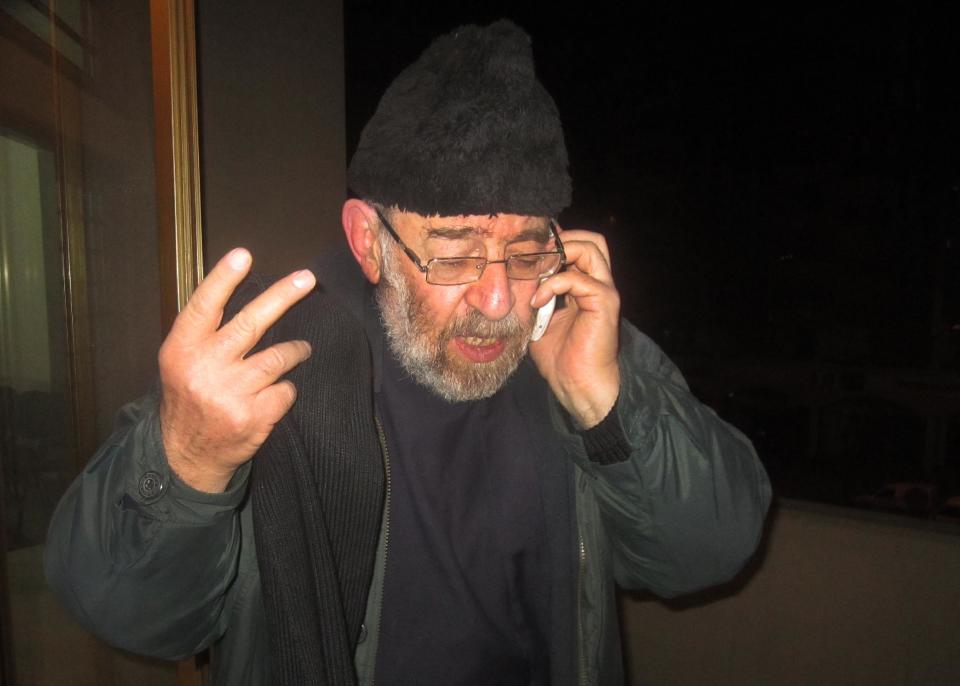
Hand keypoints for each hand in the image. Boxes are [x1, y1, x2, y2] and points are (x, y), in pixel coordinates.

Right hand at [158, 248, 314, 491]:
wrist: (186, 455)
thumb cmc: (189, 396)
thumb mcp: (180, 362)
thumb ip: (204, 332)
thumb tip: (243, 289)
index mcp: (181, 350)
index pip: (203, 306)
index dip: (223, 279)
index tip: (243, 254)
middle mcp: (204, 368)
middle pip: (250, 323)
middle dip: (283, 296)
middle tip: (307, 278)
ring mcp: (230, 394)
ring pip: (278, 357)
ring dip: (295, 351)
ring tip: (301, 349)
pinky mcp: (253, 417)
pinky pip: (286, 390)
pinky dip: (286, 388)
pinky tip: (277, 393)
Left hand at [529, 228, 619, 427]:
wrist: (577, 384)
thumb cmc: (560, 358)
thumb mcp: (539, 320)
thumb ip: (534, 297)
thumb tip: (514, 280)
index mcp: (585, 286)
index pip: (579, 247)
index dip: (556, 242)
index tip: (527, 250)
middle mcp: (599, 284)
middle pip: (592, 239)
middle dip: (562, 239)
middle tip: (536, 255)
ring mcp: (604, 291)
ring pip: (591, 247)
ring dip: (560, 254)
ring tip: (537, 271)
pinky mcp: (605, 302)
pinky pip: (578, 278)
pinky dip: (553, 284)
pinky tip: (538, 300)